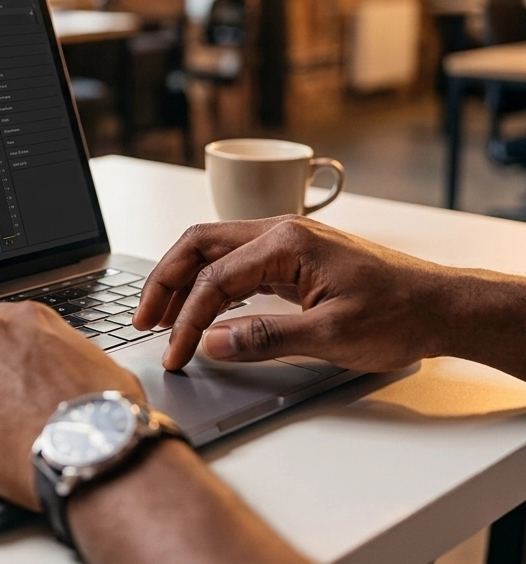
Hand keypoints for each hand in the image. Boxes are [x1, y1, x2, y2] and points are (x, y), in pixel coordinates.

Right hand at [134, 215, 456, 371]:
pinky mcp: (291, 257)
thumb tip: (212, 342)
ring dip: (183, 278)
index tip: (177, 352)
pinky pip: (235, 261)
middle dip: (165, 280)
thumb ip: (264, 338)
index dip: (188, 318)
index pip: (215, 278)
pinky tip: (201, 305)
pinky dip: (209, 282)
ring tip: (162, 315)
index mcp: (284, 243)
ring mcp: (284, 241)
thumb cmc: (397, 314)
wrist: (439, 305)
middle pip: (199, 244)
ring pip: (213, 249)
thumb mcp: (331, 337)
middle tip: (143, 319)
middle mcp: (278, 231)